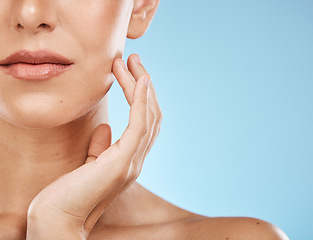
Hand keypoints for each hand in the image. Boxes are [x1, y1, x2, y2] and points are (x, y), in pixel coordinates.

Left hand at [26, 54, 161, 239]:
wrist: (57, 221)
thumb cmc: (68, 194)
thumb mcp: (87, 164)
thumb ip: (99, 147)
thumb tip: (104, 127)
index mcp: (129, 160)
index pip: (144, 123)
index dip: (141, 97)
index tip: (131, 73)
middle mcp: (136, 160)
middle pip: (150, 116)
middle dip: (144, 86)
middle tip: (133, 60)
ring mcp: (132, 162)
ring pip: (148, 117)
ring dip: (141, 86)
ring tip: (132, 62)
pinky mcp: (123, 162)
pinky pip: (139, 125)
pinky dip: (142, 100)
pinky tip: (140, 80)